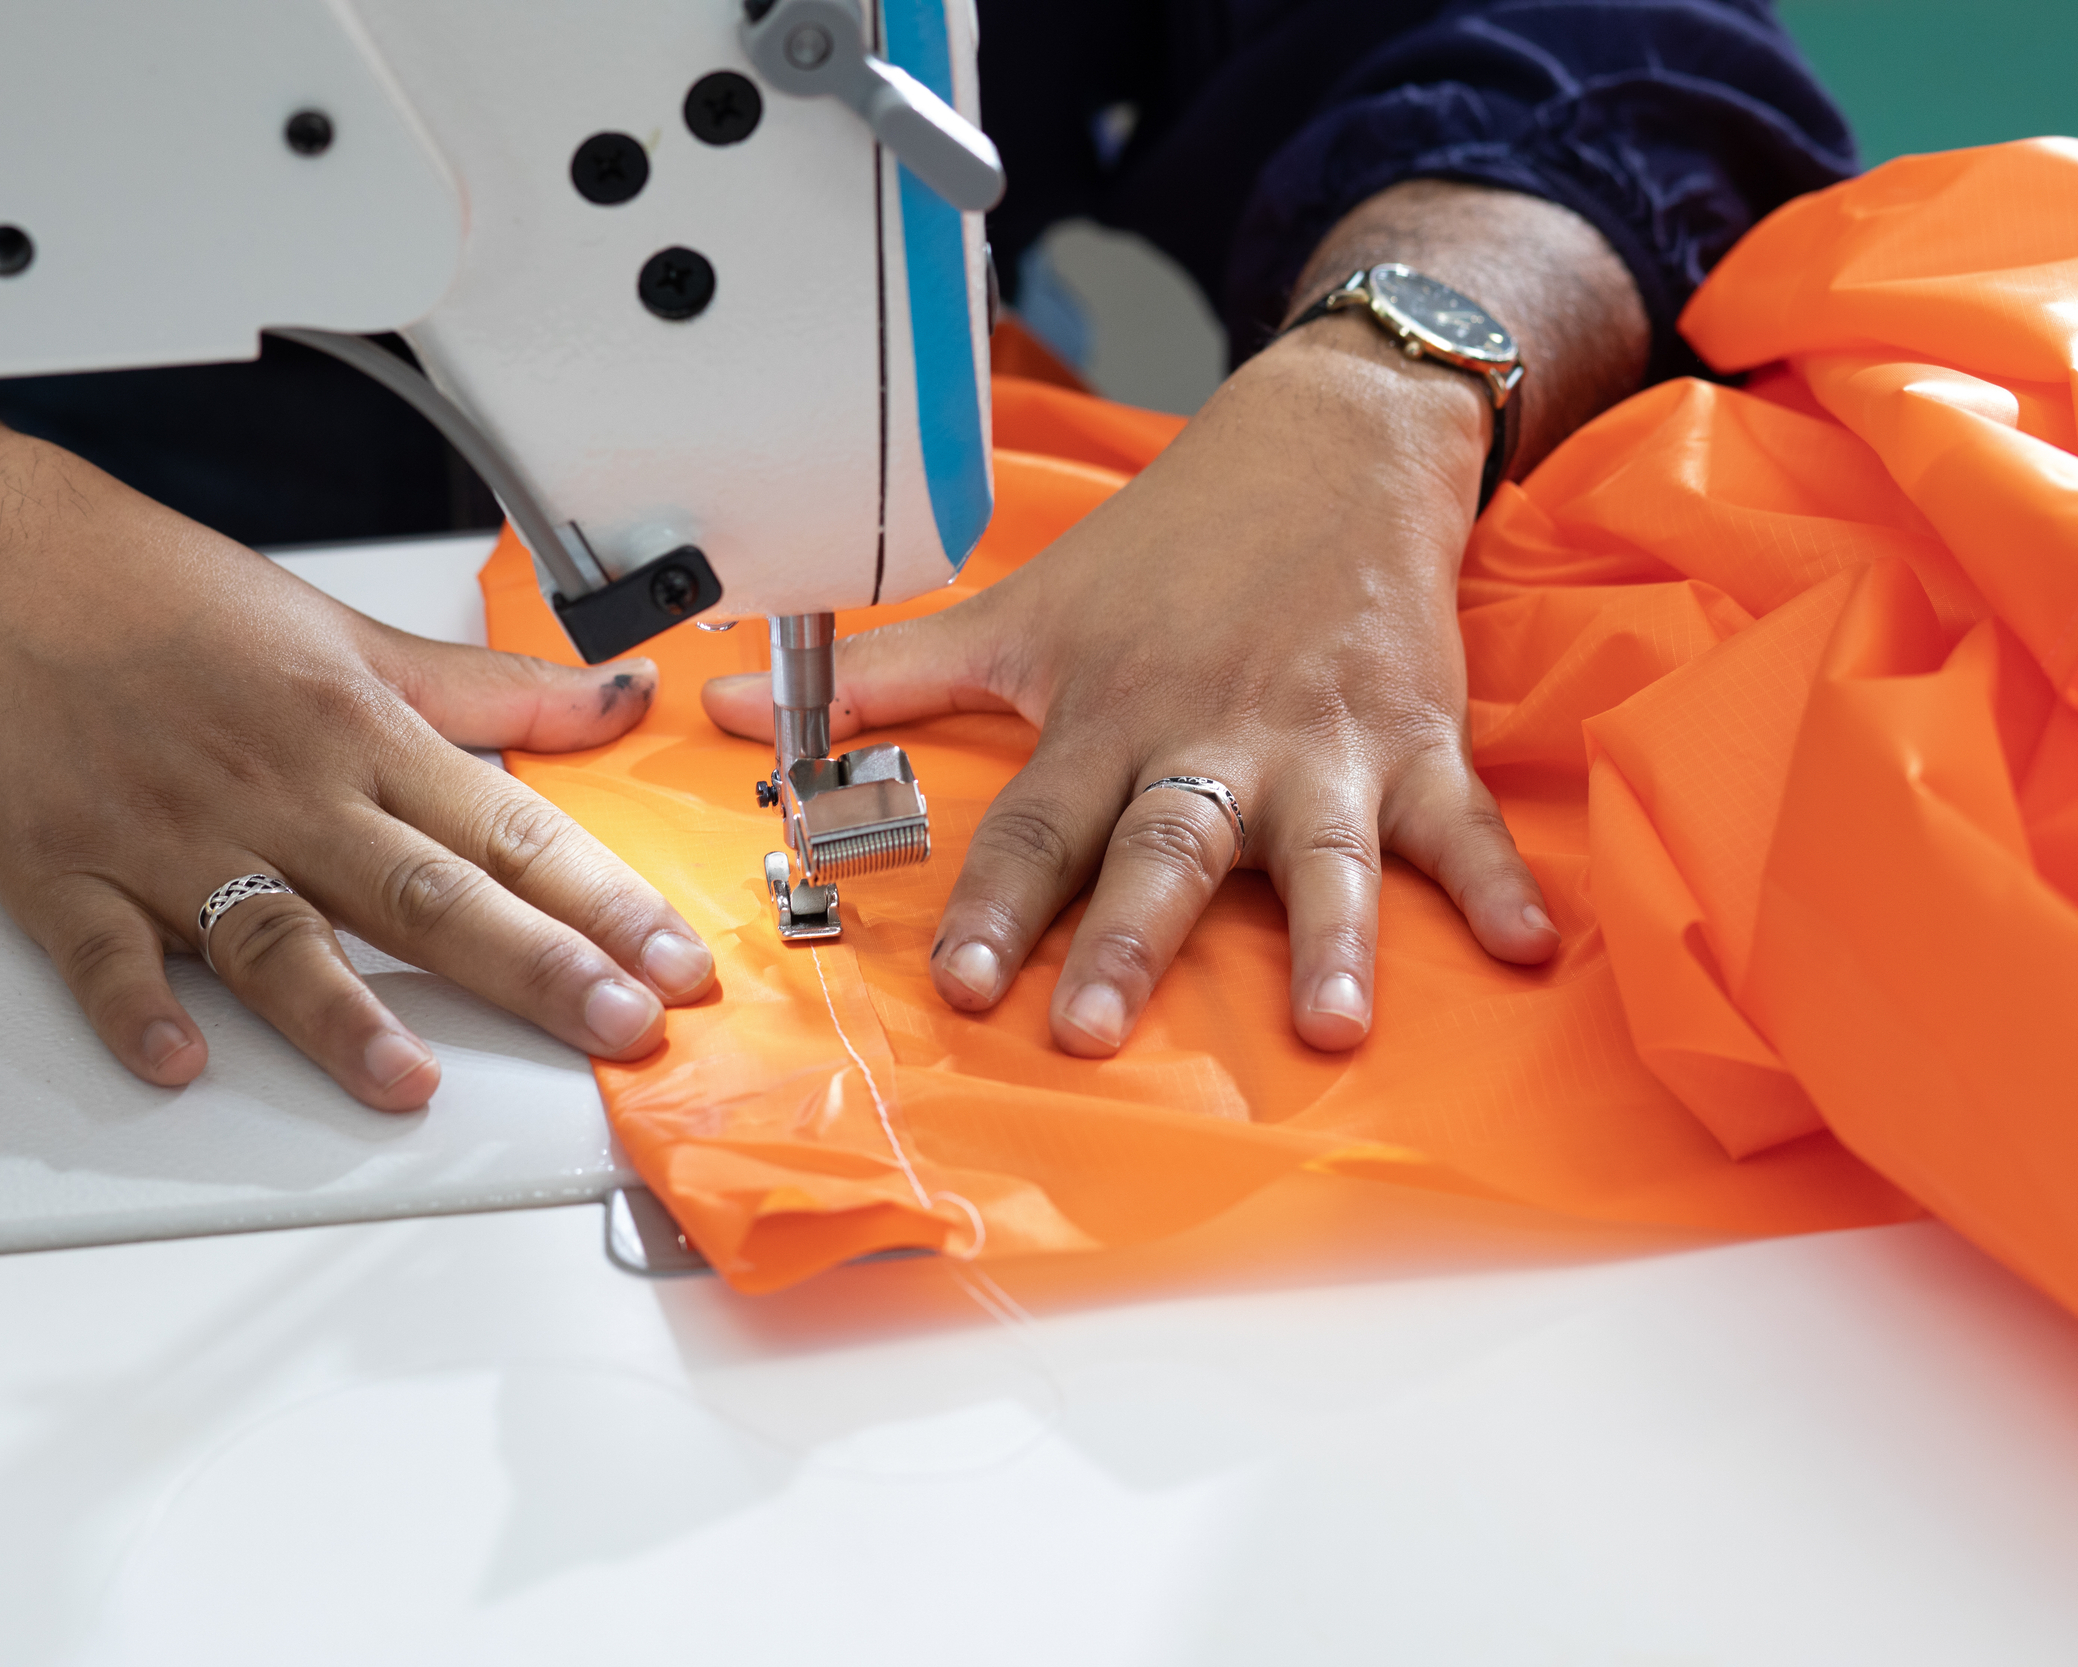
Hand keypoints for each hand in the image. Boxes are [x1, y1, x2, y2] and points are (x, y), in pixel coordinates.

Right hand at [0, 431, 714, 1107]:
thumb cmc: (170, 597)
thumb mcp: (351, 632)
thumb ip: (490, 691)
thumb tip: (614, 699)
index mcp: (356, 730)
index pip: (507, 828)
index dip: (604, 899)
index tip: (674, 959)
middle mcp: (278, 787)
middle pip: (423, 891)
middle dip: (533, 965)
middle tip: (617, 1024)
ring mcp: (169, 834)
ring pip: (272, 934)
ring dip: (342, 1011)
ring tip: (411, 1079)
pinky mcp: (64, 870)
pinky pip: (103, 952)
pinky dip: (138, 1005)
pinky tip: (178, 1057)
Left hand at [705, 318, 1557, 1052]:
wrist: (1328, 443)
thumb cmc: (1166, 548)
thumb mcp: (1021, 608)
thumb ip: (883, 678)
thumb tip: (724, 705)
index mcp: (1108, 716)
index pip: (1036, 825)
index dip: (996, 905)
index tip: (964, 986)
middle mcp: (1208, 738)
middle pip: (1162, 849)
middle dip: (1127, 939)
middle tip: (1094, 1031)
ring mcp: (1318, 743)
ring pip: (1318, 853)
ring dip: (1327, 937)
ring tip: (1331, 1026)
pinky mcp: (1412, 738)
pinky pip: (1460, 824)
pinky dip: (1498, 884)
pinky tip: (1533, 951)